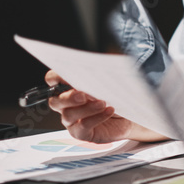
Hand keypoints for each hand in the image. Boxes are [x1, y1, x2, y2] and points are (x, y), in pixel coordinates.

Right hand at [44, 69, 163, 143]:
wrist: (130, 117)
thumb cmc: (116, 96)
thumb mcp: (110, 79)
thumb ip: (101, 68)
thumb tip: (105, 51)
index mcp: (69, 88)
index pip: (53, 80)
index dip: (54, 78)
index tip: (63, 76)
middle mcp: (67, 105)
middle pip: (56, 101)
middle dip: (68, 97)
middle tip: (83, 94)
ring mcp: (72, 120)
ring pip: (69, 115)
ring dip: (86, 108)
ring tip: (103, 102)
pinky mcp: (81, 133)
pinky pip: (82, 127)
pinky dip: (96, 118)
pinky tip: (108, 111)